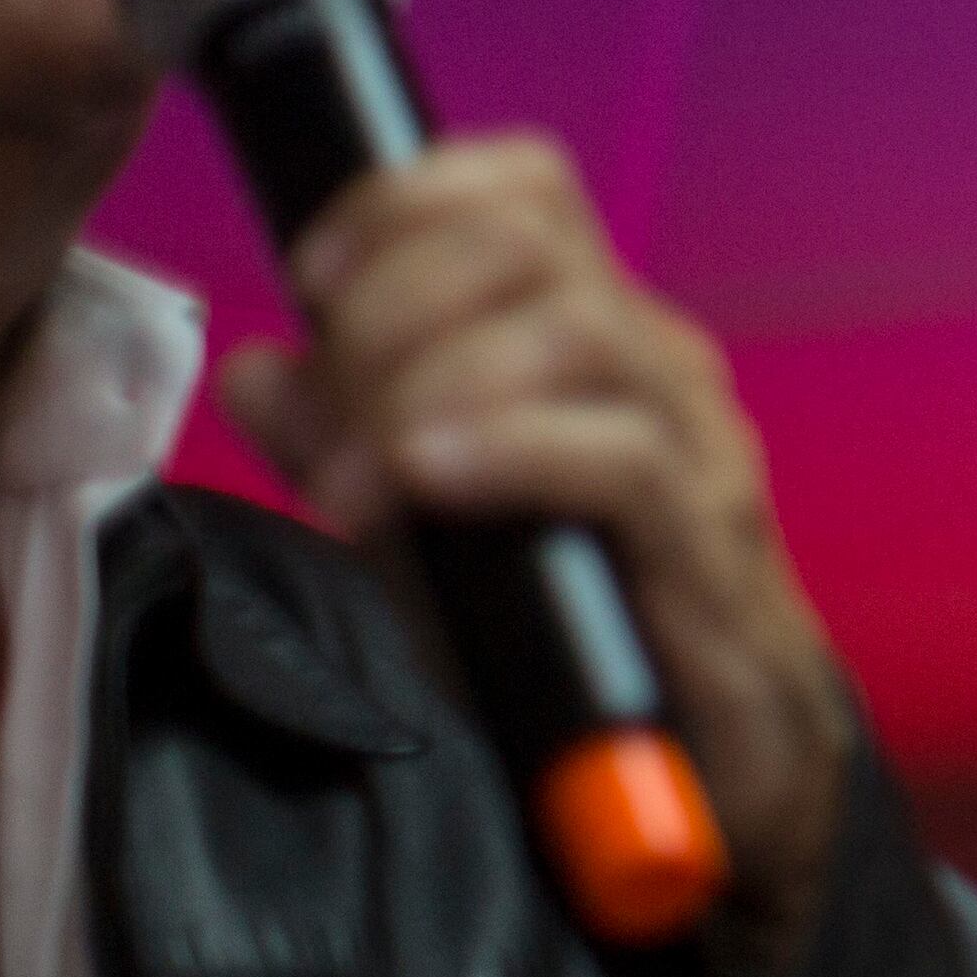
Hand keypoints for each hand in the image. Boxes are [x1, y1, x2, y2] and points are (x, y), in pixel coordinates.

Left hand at [220, 137, 851, 964]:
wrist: (714, 787)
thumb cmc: (575, 641)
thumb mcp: (426, 529)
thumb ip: (348, 445)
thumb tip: (259, 364)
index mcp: (597, 340)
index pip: (526, 189)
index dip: (408, 198)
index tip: (317, 276)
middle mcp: (660, 371)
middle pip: (534, 241)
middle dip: (396, 302)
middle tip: (337, 405)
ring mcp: (701, 454)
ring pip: (577, 329)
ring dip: (436, 382)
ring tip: (370, 478)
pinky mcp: (716, 551)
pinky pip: (624, 458)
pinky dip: (510, 449)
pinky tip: (430, 481)